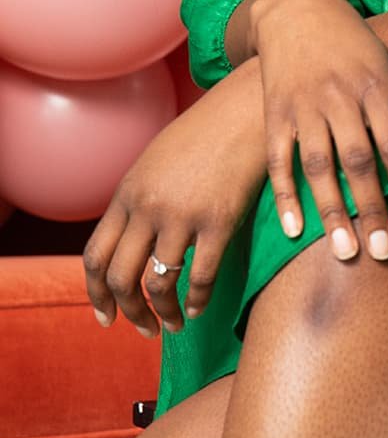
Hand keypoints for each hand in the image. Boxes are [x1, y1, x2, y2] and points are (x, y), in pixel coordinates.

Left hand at [82, 56, 266, 337]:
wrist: (243, 110)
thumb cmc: (204, 133)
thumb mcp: (155, 162)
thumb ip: (139, 199)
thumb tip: (131, 240)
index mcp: (128, 193)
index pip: (94, 256)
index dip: (96, 293)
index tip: (106, 316)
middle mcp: (148, 207)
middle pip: (120, 277)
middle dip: (129, 311)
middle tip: (143, 328)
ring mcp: (182, 215)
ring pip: (160, 283)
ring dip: (164, 314)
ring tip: (175, 324)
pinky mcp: (219, 221)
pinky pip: (202, 276)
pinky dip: (199, 300)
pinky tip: (201, 307)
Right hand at [251, 0, 387, 262]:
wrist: (297, 11)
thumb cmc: (353, 46)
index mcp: (375, 86)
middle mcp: (340, 97)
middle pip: (358, 161)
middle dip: (372, 209)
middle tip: (383, 253)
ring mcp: (304, 104)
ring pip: (319, 165)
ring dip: (332, 211)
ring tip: (345, 252)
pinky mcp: (275, 112)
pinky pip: (278, 159)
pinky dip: (285, 194)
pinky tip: (295, 228)